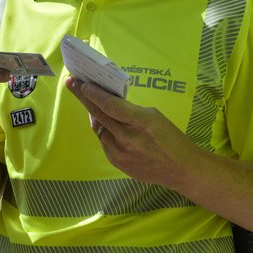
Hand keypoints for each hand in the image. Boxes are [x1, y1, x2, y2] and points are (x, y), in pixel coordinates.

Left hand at [64, 77, 201, 187]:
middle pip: (98, 115)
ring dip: (95, 116)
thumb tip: (108, 103)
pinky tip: (108, 126)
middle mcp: (128, 139)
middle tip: (71, 84)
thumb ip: (130, 111)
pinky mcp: (117, 164)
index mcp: (141, 123)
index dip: (93, 94)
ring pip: (99, 129)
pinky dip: (104, 132)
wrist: (181, 169)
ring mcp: (121, 153)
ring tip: (92, 104)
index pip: (110, 106)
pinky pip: (105, 143)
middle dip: (83, 98)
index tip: (81, 83)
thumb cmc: (171, 138)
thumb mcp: (154, 116)